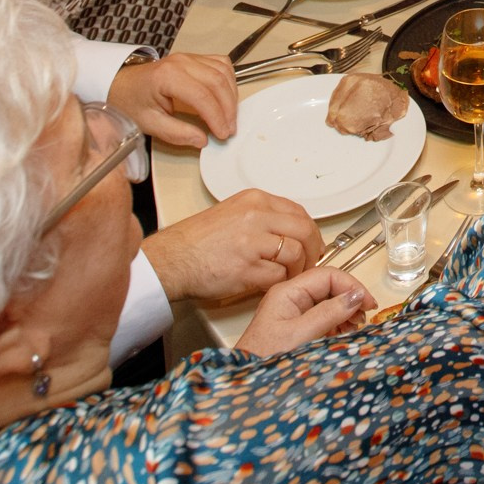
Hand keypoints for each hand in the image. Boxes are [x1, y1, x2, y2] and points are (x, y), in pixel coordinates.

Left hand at [111, 51, 239, 145]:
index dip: (216, 117)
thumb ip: (176, 133)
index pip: (202, 96)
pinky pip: (221, 64)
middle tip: (229, 129)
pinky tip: (227, 97)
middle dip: (228, 109)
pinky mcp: (195, 58)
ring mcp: (190, 57)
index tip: (222, 134)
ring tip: (229, 117)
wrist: (122, 83)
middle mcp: (181, 62)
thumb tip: (202, 140)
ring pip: (224, 72)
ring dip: (232, 96)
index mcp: (167, 77)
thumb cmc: (132, 100)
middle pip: (217, 82)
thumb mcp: (149, 123)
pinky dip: (229, 81)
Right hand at [142, 188, 319, 303]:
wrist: (171, 259)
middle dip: (313, 249)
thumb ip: (261, 217)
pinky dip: (280, 282)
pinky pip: (278, 276)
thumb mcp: (232, 213)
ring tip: (291, 275)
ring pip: (295, 253)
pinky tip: (273, 283)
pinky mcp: (247, 268)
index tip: (313, 241)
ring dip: (298, 269)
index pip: (298, 211)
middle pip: (304, 230)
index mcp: (254, 200)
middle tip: (311, 260)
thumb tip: (288, 230)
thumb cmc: (195, 241)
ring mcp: (252, 242)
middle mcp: (256, 216)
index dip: (310, 230)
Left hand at [236, 266, 373, 356]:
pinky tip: (344, 332)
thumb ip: (329, 313)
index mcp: (288, 292)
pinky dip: (337, 322)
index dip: (351, 286)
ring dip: (345, 311)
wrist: (248, 383)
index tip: (368, 303)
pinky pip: (323, 316)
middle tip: (363, 317)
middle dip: (349, 299)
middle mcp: (290, 297)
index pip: (327, 275)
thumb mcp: (301, 334)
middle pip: (329, 286)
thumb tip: (356, 296)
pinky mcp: (296, 326)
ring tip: (354, 327)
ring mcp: (293, 312)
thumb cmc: (267, 358)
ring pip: (328, 301)